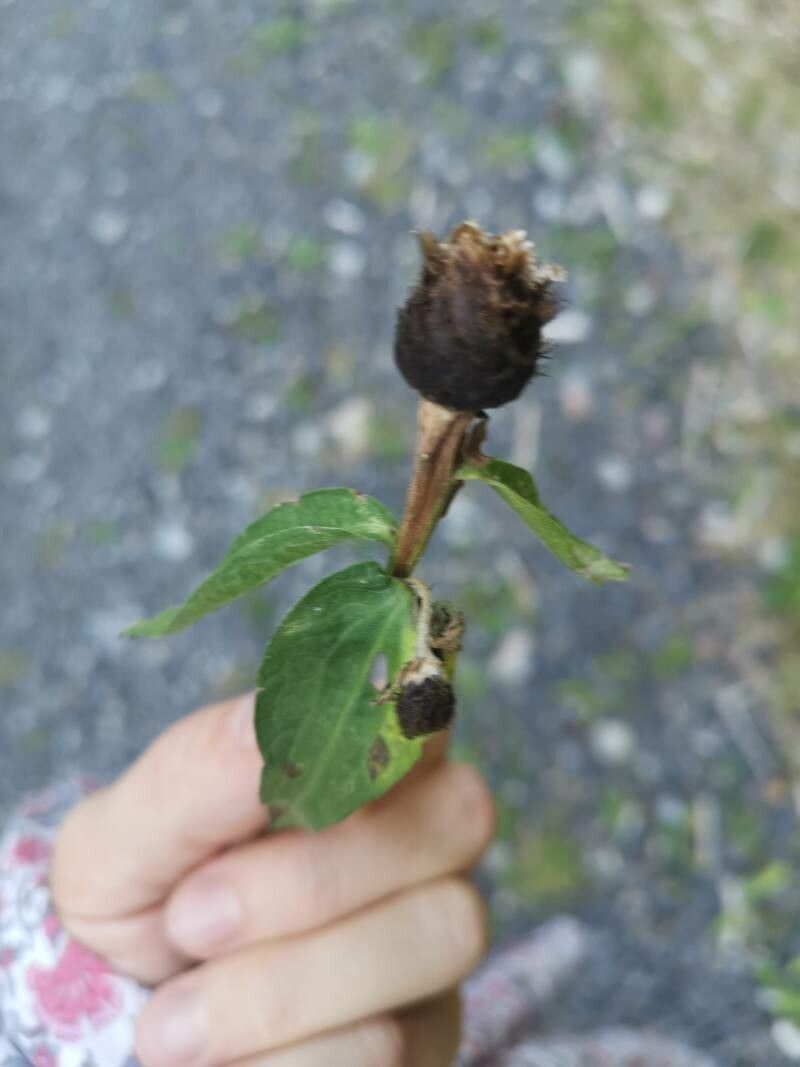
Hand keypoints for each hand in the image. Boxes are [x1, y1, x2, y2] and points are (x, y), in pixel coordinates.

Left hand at [51, 693, 493, 1065]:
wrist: (127, 1013)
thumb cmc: (137, 900)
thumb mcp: (128, 835)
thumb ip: (199, 772)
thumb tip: (268, 719)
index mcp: (363, 758)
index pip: (425, 711)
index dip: (370, 744)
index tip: (268, 797)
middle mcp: (426, 836)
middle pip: (454, 820)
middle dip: (307, 880)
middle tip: (190, 921)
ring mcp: (437, 935)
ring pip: (437, 934)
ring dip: (280, 991)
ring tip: (173, 1023)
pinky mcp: (433, 1030)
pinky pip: (392, 1044)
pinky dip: (280, 1060)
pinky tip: (221, 1058)